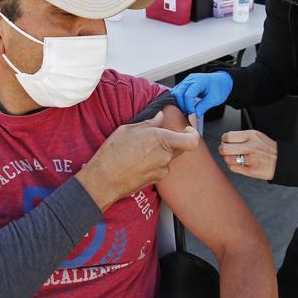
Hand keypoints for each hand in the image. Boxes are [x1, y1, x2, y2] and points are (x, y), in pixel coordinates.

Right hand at [75, 112, 200, 210]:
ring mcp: (161, 170)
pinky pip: (160, 168)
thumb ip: (149, 123)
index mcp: (161, 140)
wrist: (104, 180)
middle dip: (170, 141)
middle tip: (154, 138)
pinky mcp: (156, 180)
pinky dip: (152, 163)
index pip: (191, 140)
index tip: (188, 129)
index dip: (193, 134)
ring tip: (138, 151)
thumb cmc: (113, 153)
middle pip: (179, 147)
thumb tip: (159, 117)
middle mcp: (165, 156)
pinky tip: (137, 161)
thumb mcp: (128, 129)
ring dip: (158, 153)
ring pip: (167, 158)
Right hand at [170, 71, 233, 118]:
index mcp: (199, 81)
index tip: (193, 113)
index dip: (188, 106)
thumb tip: (194, 115)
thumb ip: (203, 107)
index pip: (188, 95)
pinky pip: (177, 92)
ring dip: (178, 103)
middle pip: (178, 93)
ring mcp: (186, 81)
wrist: (221, 81)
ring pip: (175, 92)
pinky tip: (184, 106)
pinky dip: (178, 100)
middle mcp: (190, 79)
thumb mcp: (214, 99)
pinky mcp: (184, 84)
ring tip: (186, 110)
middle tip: (189, 112)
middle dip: (182, 105)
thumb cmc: (219, 87)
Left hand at [218, 129, 277, 180]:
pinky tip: (238, 164)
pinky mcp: (251, 171)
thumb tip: (225, 140)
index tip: (225, 141)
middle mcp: (251, 147)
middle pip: (225, 148)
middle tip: (224, 150)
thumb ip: (242, 136)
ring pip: (227, 159)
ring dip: (227, 159)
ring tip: (233, 158)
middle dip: (222, 150)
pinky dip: (232, 166)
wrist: (282, 161)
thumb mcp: (257, 136)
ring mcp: (251, 160)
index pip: (228, 136)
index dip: (224, 140)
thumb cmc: (268, 149)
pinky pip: (233, 168)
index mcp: (252, 136)